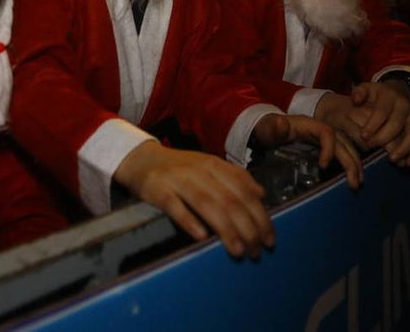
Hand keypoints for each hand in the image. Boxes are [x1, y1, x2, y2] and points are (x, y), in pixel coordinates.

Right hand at [113, 140, 274, 259]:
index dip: (260, 216)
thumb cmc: (179, 168)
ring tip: (238, 250)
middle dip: (247, 228)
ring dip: (226, 229)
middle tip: (256, 251)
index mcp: (215, 165)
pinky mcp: (158, 190)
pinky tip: (202, 237)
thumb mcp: (209, 166)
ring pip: (207, 204)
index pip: (244, 191)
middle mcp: (199, 171)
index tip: (269, 238)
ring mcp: (178, 180)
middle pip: (229, 200)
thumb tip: (261, 193)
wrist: (140, 158)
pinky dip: (190, 221)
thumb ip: (235, 177)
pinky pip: (175, 206)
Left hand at [251, 113, 363, 189]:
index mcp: (308, 124)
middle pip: (342, 142)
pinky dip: (348, 164)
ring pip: (345, 148)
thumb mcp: (266, 128)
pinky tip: (351, 178)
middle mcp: (319, 130)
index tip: (323, 166)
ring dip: (354, 164)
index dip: (329, 147)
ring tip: (357, 183)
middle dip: (350, 161)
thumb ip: (273, 127)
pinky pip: (340, 153)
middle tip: (354, 182)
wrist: (265, 130)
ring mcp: (323, 138)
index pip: (326, 132)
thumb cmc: (266, 129)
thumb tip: (282, 123)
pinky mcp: (322, 147)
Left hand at [350, 81, 409, 166]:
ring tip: (392, 160)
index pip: (382, 111)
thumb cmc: (378, 94)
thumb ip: (359, 93)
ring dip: (404, 149)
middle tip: (372, 147)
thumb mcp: (367, 88)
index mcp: (390, 96)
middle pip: (397, 124)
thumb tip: (356, 100)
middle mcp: (405, 106)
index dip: (373, 124)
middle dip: (384, 138)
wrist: (399, 91)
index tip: (363, 136)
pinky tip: (408, 163)